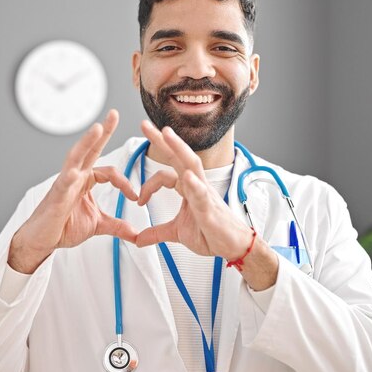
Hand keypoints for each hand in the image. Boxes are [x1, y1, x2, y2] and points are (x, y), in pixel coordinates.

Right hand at [8, 110, 138, 273]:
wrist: (42, 239)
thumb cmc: (64, 226)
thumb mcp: (97, 225)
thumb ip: (117, 225)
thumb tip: (136, 233)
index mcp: (85, 180)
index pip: (109, 171)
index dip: (124, 182)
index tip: (135, 197)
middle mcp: (75, 177)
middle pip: (90, 150)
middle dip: (102, 132)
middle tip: (114, 113)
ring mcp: (64, 184)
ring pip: (75, 158)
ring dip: (86, 143)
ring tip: (97, 129)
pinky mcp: (55, 197)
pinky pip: (62, 185)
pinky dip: (68, 179)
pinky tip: (74, 173)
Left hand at [134, 121, 250, 259]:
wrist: (233, 247)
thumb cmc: (211, 234)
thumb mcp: (177, 233)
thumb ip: (157, 233)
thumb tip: (137, 239)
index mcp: (188, 189)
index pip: (165, 174)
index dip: (148, 185)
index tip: (139, 200)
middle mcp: (196, 185)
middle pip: (178, 156)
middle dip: (162, 140)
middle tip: (144, 124)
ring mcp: (204, 194)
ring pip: (191, 165)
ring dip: (178, 148)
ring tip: (166, 133)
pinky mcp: (210, 209)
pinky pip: (202, 193)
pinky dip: (194, 184)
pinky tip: (187, 177)